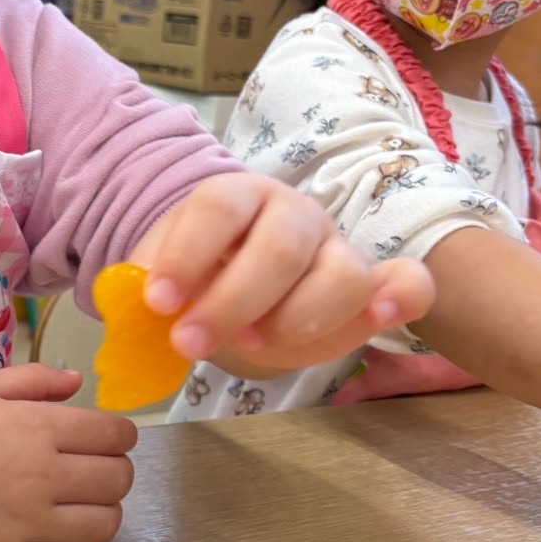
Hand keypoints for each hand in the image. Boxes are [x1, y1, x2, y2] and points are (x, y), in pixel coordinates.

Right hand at [0, 364, 135, 541]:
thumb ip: (36, 380)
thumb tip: (78, 381)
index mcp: (38, 429)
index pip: (115, 435)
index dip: (120, 434)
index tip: (107, 437)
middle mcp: (43, 477)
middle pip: (118, 480)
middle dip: (115, 470)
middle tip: (95, 468)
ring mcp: (30, 524)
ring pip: (105, 525)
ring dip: (103, 510)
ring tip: (82, 502)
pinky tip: (64, 532)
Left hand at [134, 172, 433, 371]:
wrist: (236, 283)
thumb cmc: (201, 278)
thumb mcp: (166, 279)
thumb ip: (146, 288)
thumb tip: (130, 304)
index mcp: (236, 196)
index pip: (218, 207)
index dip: (187, 252)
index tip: (157, 301)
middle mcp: (293, 214)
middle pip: (278, 247)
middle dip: (232, 302)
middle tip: (188, 343)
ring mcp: (338, 248)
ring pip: (341, 273)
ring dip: (297, 317)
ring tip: (254, 344)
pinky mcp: (373, 285)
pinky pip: (410, 282)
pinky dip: (402, 295)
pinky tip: (382, 316)